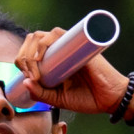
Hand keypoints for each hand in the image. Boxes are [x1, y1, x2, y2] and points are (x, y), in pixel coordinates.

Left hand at [13, 28, 133, 116]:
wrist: (111, 99)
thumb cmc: (88, 98)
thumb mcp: (59, 99)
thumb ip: (42, 94)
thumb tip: (24, 82)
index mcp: (55, 60)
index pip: (32, 49)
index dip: (22, 58)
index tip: (24, 74)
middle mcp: (61, 49)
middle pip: (34, 39)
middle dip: (24, 54)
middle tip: (27, 71)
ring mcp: (70, 45)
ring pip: (42, 35)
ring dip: (31, 49)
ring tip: (33, 66)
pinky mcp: (80, 44)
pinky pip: (58, 34)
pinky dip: (45, 41)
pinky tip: (40, 55)